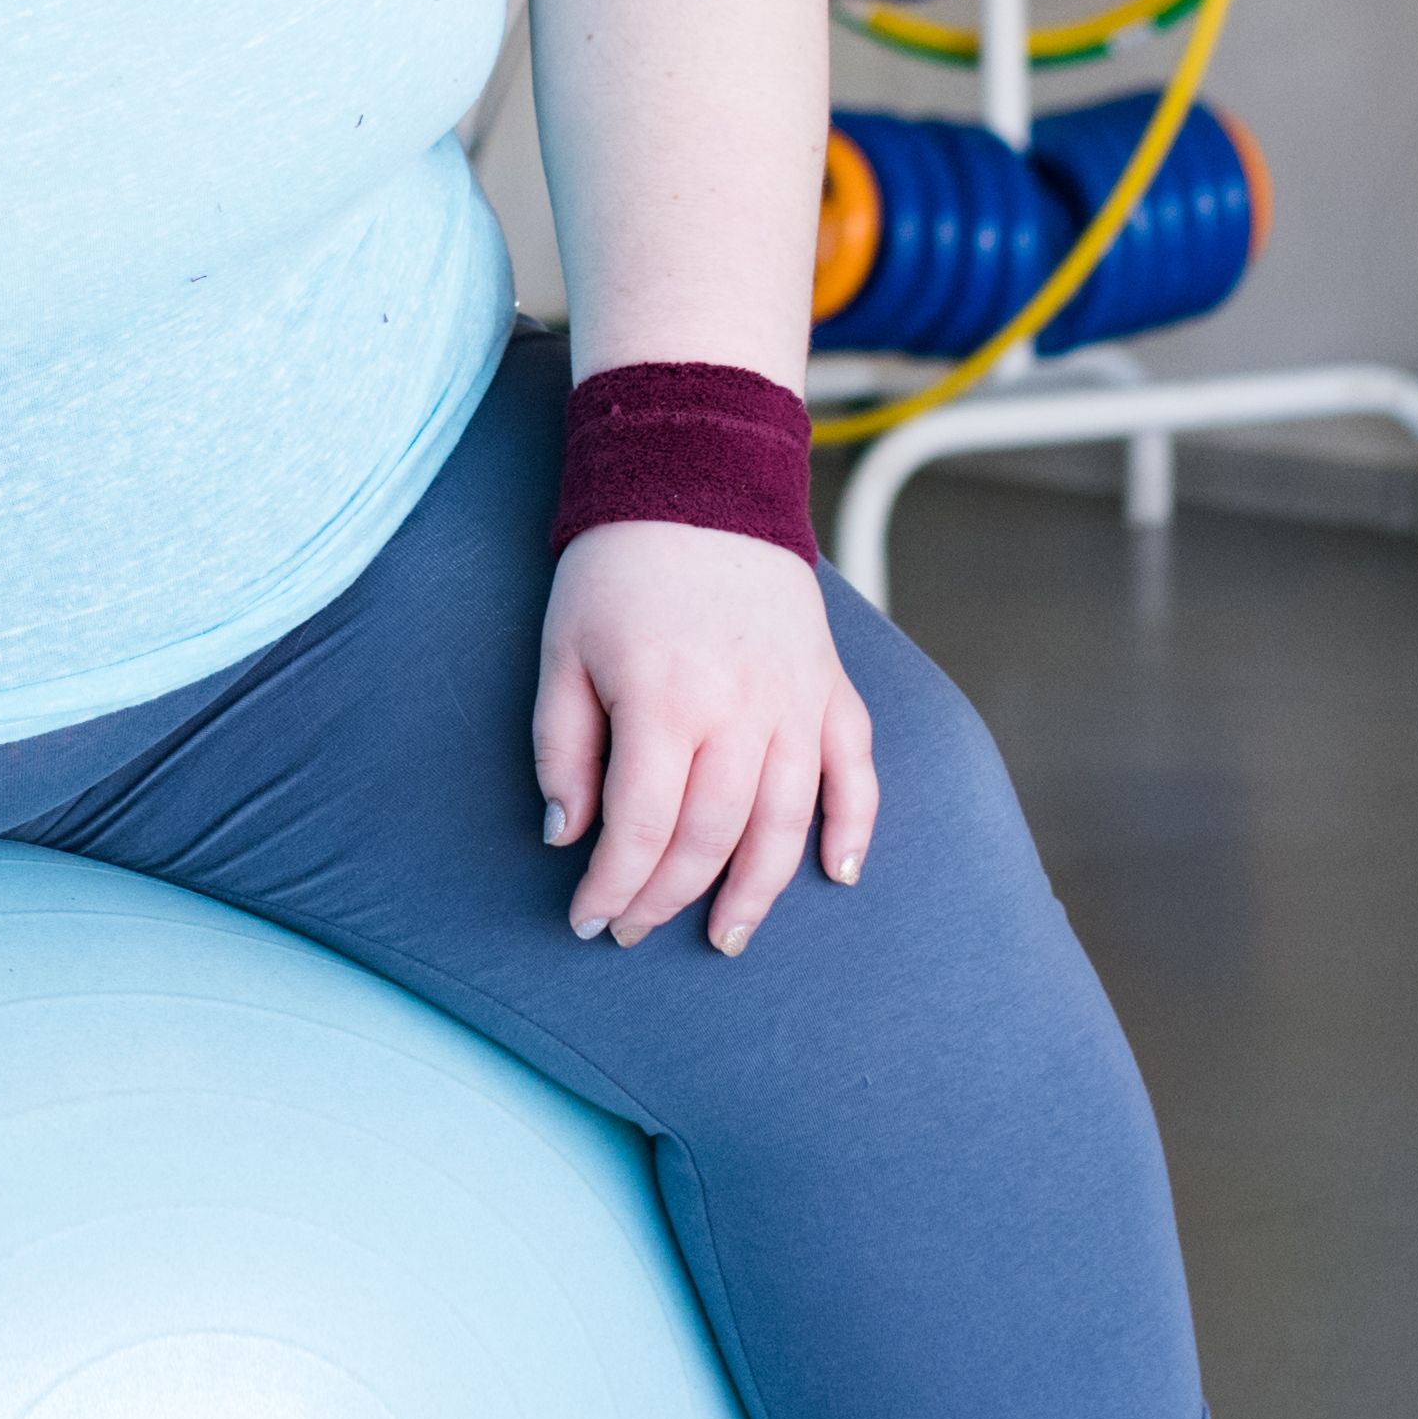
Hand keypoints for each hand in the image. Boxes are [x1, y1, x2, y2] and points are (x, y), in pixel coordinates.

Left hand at [533, 522, 877, 952]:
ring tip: (724, 936)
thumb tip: (569, 838)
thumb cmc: (616, 572)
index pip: (641, 827)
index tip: (588, 919)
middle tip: (634, 929)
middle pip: (710, 837)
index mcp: (664, 700)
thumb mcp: (561, 653)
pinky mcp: (829, 686)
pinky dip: (853, 827)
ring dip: (755, 891)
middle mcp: (740, 710)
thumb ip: (562, 751)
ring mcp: (795, 700)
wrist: (698, 483)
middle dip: (666, 899)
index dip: (612, 886)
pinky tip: (838, 874)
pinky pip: (856, 770)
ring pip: (785, 823)